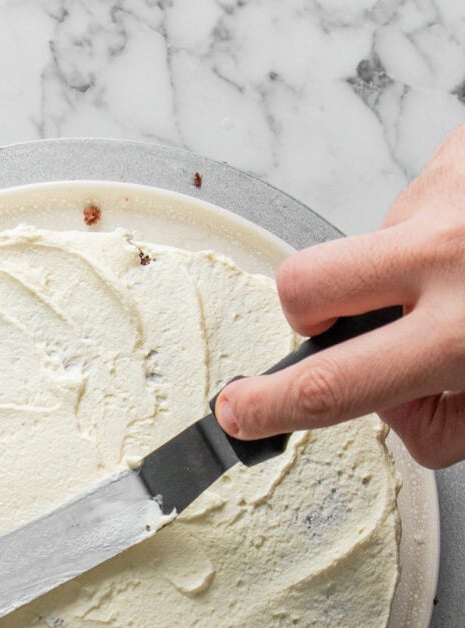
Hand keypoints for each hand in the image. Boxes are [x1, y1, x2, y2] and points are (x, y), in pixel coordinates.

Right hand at [214, 125, 464, 467]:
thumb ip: (446, 419)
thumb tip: (392, 405)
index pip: (336, 385)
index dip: (273, 408)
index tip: (239, 413)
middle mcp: (450, 254)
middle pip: (308, 287)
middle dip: (307, 316)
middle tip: (342, 326)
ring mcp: (452, 195)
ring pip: (372, 244)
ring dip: (403, 270)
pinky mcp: (459, 153)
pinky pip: (417, 203)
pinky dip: (440, 229)